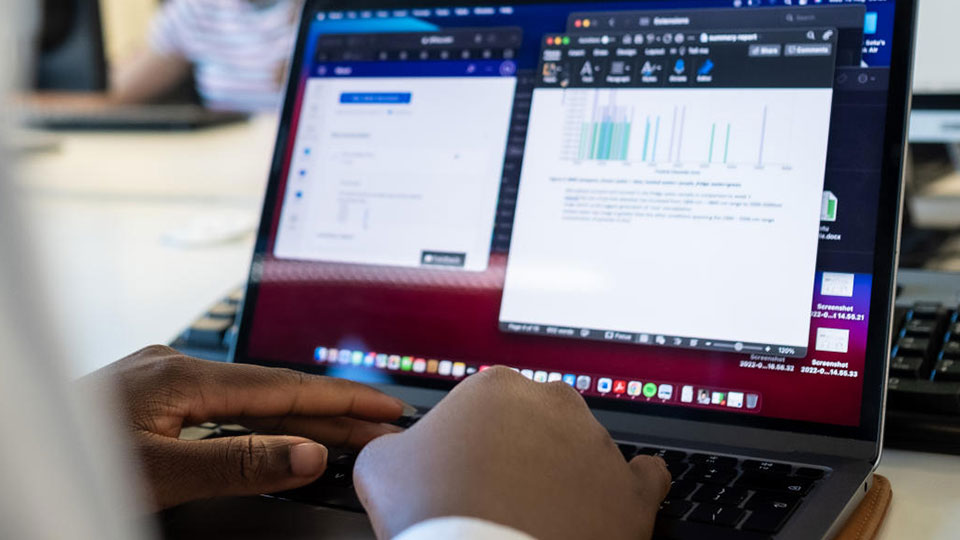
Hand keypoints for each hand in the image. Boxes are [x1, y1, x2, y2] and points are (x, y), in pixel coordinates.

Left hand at [85, 345, 408, 509]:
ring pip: (247, 396)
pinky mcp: (151, 396)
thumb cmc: (70, 462)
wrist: (13, 454)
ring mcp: (161, 378)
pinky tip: (274, 429)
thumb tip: (308, 455)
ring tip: (345, 431)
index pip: (283, 389)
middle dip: (330, 408)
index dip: (341, 402)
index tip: (385, 410)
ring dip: (297, 415)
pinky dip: (259, 418)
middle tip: (380, 425)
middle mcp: (174, 367)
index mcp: (182, 377)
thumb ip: (237, 463)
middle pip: (272, 389)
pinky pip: (223, 403)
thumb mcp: (157, 474)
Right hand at [354, 367, 670, 539]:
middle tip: (497, 492)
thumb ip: (395, 443)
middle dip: (520, 450)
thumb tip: (400, 448)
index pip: (485, 407)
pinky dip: (625, 487)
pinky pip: (642, 477)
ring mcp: (597, 445)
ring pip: (583, 448)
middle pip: (536, 422)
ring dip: (565, 472)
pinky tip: (608, 500)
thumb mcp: (382, 467)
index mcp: (496, 388)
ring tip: (539, 513)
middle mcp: (553, 404)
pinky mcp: (630, 491)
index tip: (463, 470)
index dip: (471, 443)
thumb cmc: (437, 515)